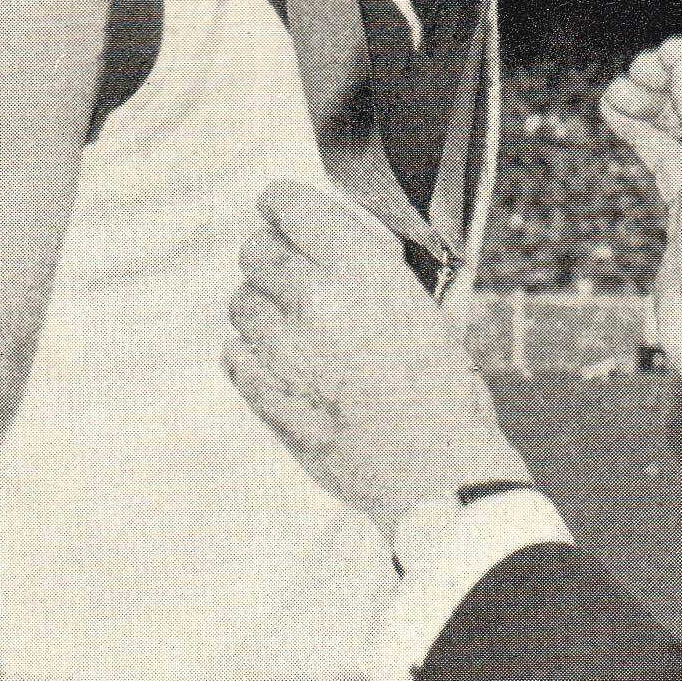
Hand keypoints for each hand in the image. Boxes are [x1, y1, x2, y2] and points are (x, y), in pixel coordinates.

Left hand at [225, 183, 527, 533]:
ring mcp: (283, 351)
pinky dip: (251, 353)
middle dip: (272, 256)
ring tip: (297, 327)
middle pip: (254, 251)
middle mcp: (313, 301)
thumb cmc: (447, 394)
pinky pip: (234, 354)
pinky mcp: (265, 396)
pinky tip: (282, 363)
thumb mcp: (426, 311)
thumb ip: (373, 271)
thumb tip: (336, 245)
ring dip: (262, 307)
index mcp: (361, 269)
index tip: (286, 212)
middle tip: (295, 273)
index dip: (284, 206)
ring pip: (240, 303)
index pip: (287, 205)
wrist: (441, 475)